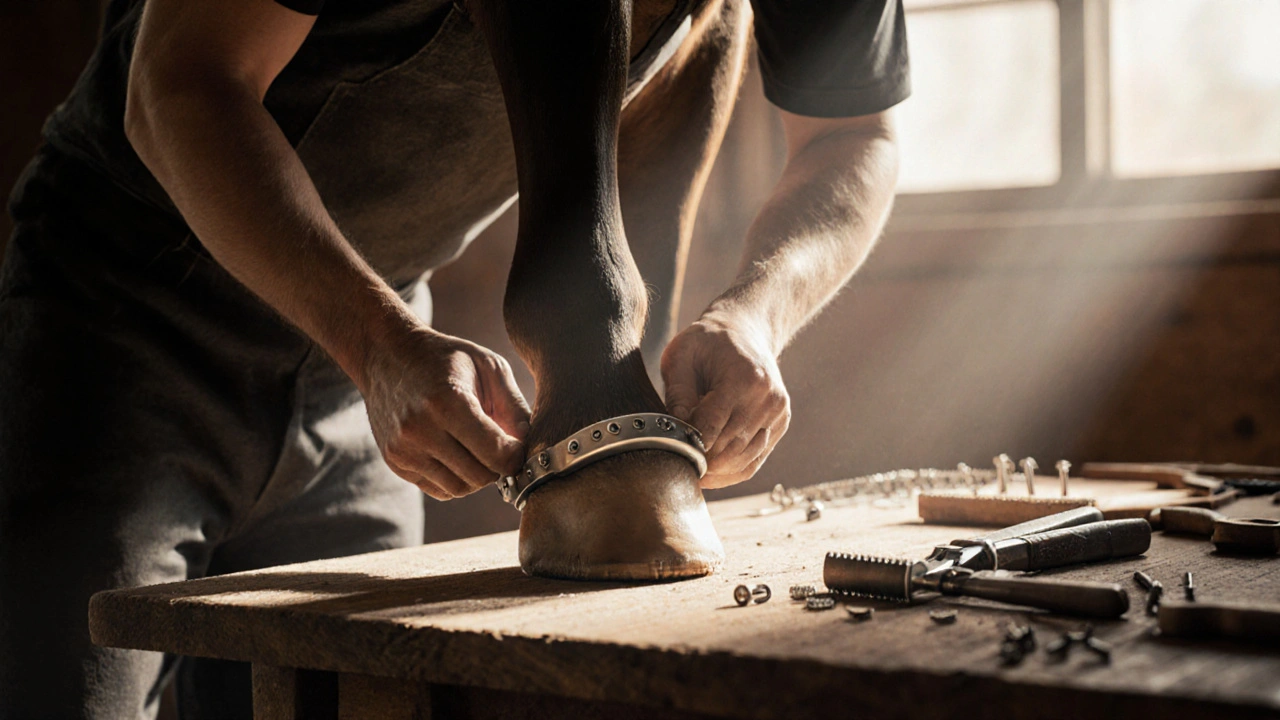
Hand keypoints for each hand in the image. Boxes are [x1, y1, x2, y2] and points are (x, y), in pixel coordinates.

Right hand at [361, 325, 530, 499]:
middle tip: (500, 445)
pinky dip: (455, 478)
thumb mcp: (488, 367)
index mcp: (448, 402)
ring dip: (477, 475)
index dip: (516, 455)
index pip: (497, 455)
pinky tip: (456, 452)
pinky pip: (440, 490)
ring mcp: (404, 449)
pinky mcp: (396, 462)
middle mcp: (421, 430)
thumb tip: (531, 446)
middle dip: (498, 466)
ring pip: (461, 488)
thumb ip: (515, 408)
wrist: (386, 355)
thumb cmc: (443, 358)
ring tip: (477, 447)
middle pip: (481, 476)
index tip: (517, 443)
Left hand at [660, 313, 790, 488]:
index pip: (712, 426)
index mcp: (745, 378)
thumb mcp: (682, 355)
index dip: (687, 444)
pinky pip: (754, 462)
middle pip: (728, 448)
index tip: (667, 452)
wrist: (746, 331)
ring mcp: (778, 414)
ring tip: (688, 470)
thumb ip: (676, 393)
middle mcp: (768, 399)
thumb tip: (671, 433)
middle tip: (672, 467)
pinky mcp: (780, 425)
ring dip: (714, 472)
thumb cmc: (707, 342)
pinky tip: (709, 472)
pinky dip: (730, 473)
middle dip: (699, 461)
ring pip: (742, 461)